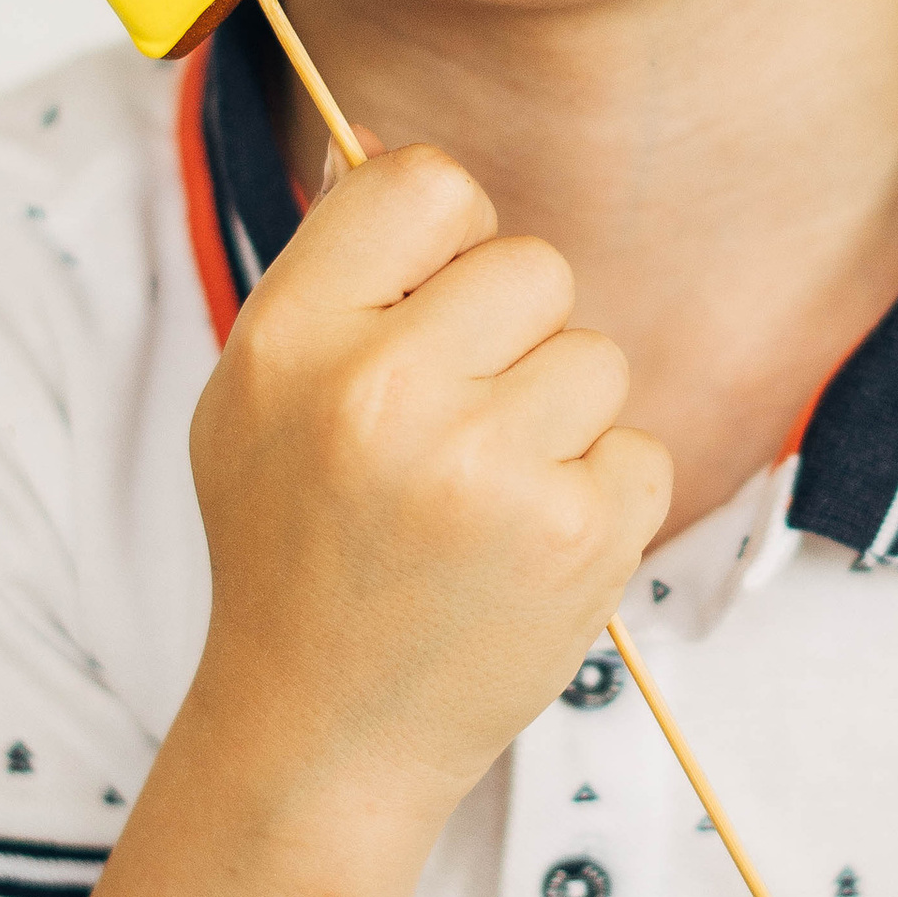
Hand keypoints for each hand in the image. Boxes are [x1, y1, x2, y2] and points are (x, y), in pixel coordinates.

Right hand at [187, 142, 671, 818]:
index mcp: (291, 340)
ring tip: (483, 505)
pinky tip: (526, 555)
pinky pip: (639, 450)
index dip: (452, 237)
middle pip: (534, 266)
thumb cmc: (297, 550)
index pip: (426, 183)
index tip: (438, 305)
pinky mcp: (574, 535)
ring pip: (596, 360)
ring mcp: (485, 466)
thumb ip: (334, 282)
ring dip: (561, 424)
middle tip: (458, 433)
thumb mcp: (257, 402)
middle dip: (517, 338)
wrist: (324, 735)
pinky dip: (601, 501)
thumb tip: (406, 161)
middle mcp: (382, 391)